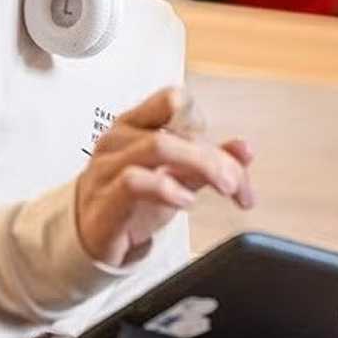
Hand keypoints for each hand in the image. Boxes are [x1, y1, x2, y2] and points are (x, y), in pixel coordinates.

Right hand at [75, 87, 254, 266]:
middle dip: (217, 158)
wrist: (92, 238)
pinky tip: (186, 200)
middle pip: (177, 130)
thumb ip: (211, 160)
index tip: (225, 153)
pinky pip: (134, 181)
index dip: (203, 121)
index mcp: (137, 123)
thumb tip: (246, 150)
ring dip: (202, 166)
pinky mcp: (103, 199)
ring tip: (224, 188)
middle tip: (238, 183)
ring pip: (158, 146)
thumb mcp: (179, 175)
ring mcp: (108, 166)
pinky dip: (168, 188)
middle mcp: (120, 138)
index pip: (173, 99)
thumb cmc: (133, 199)